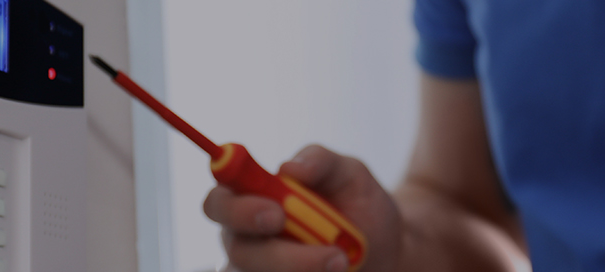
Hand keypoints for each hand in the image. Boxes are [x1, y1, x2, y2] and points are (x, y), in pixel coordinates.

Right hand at [204, 145, 402, 271]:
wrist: (386, 248)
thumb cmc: (359, 204)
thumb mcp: (350, 174)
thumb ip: (320, 161)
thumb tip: (291, 167)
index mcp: (251, 199)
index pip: (218, 203)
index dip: (236, 209)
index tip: (276, 213)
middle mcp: (247, 239)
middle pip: (237, 252)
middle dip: (278, 257)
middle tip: (329, 255)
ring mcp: (259, 270)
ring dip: (303, 271)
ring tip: (345, 263)